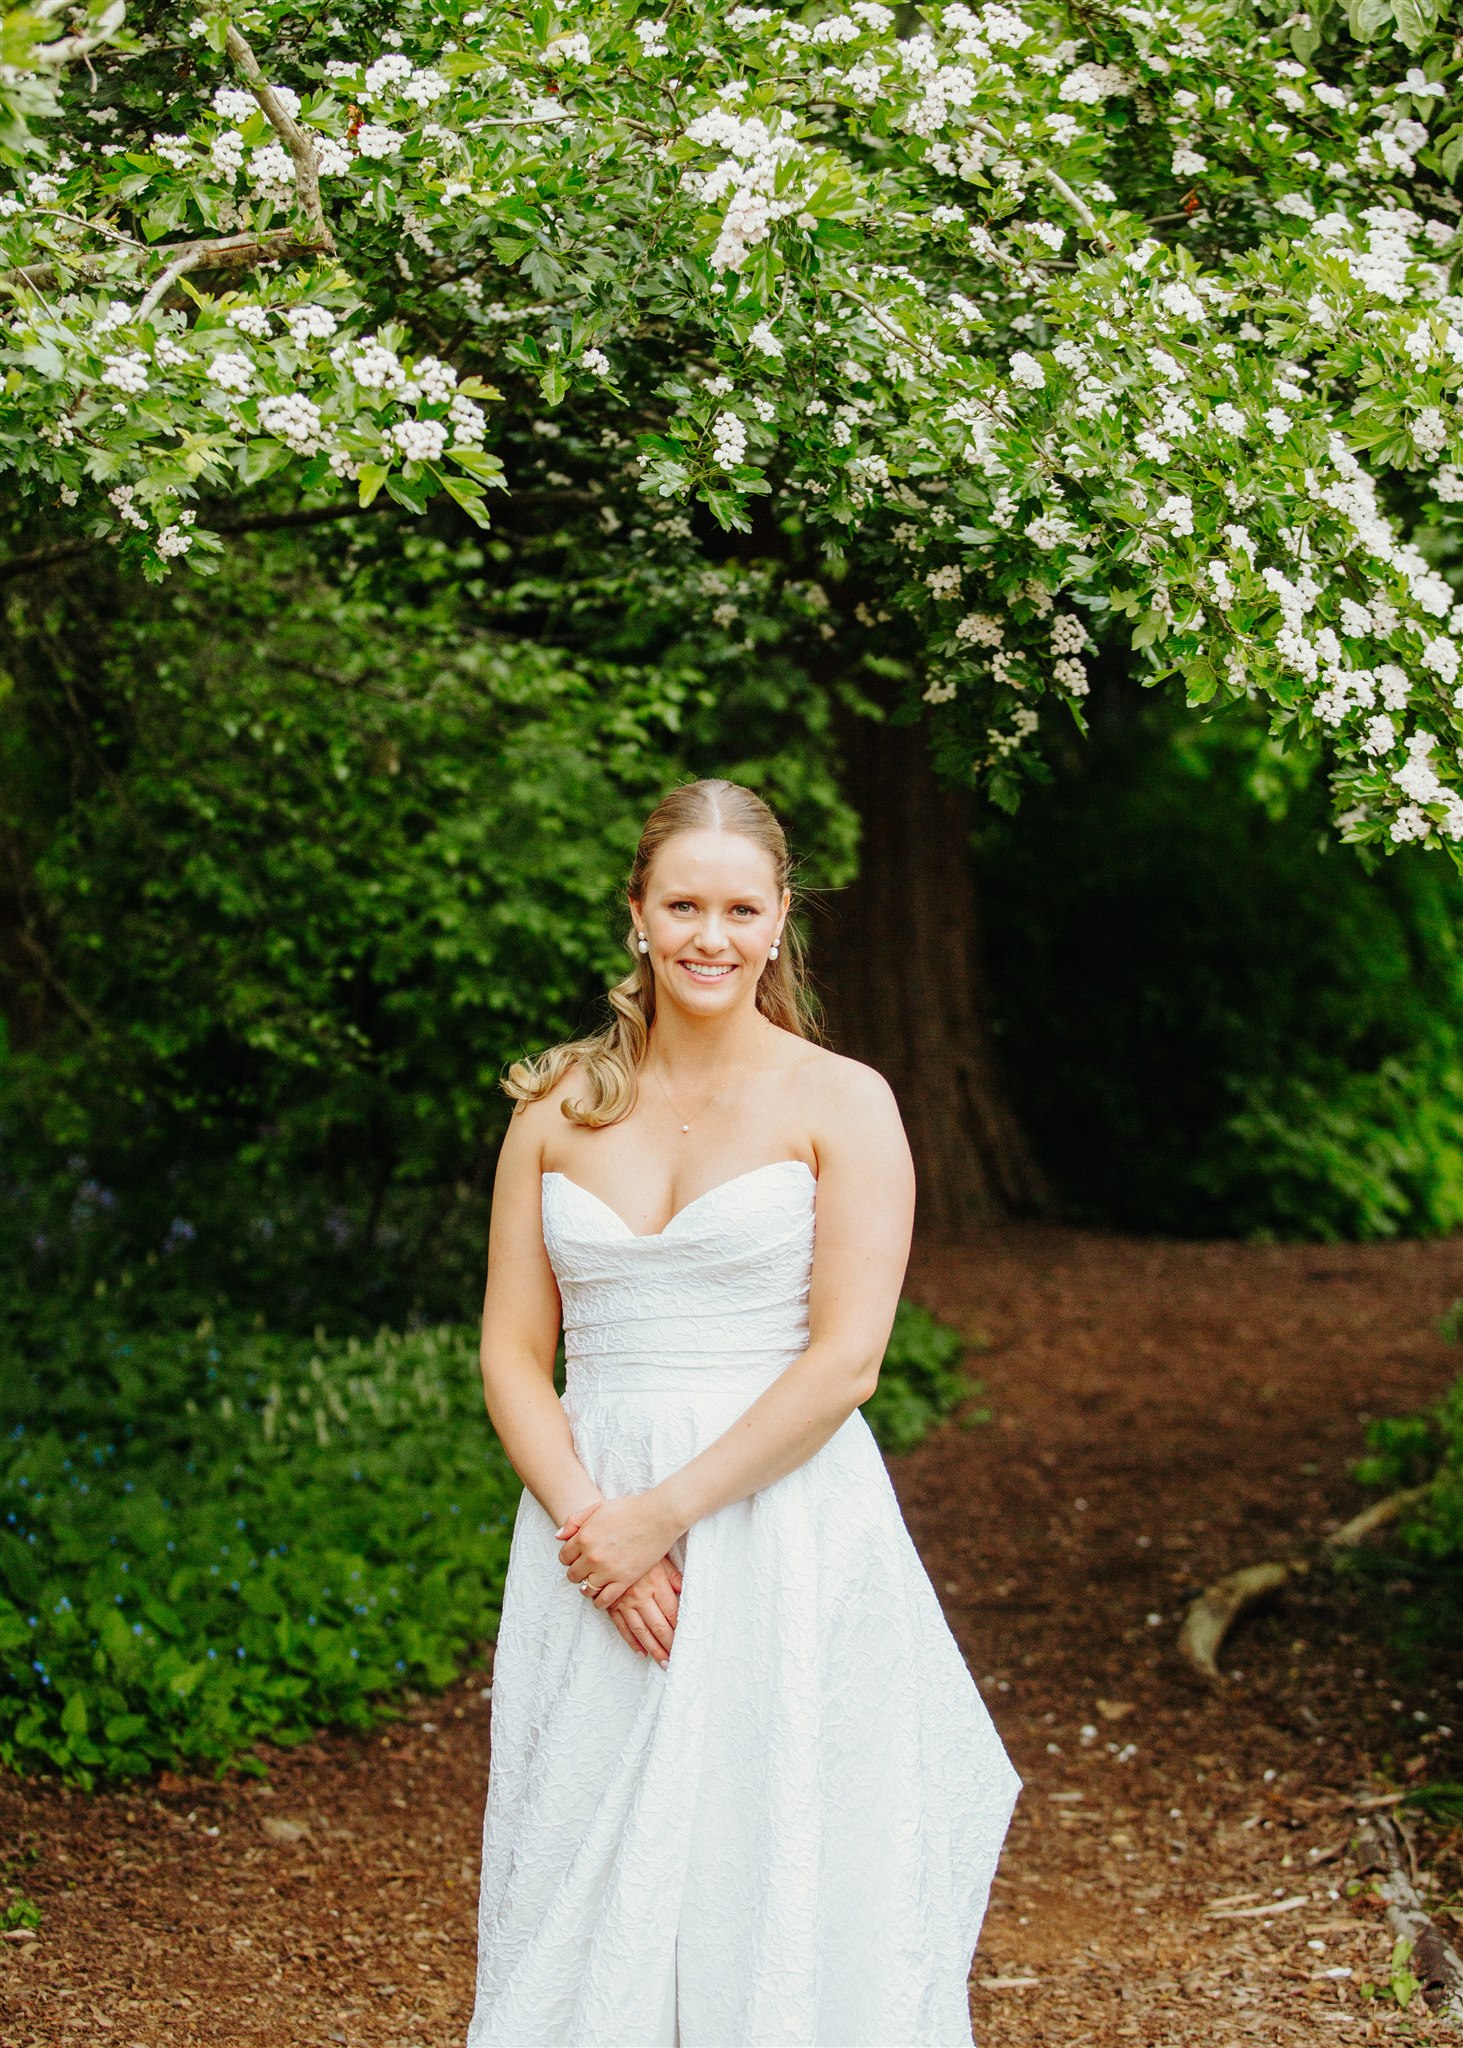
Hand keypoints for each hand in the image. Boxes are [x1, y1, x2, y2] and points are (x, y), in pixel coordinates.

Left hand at [556, 1491, 680, 1609]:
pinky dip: (599, 1601)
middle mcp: (592, 1556)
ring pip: (586, 1589)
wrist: (658, 1516)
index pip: (564, 1557)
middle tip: (586, 1569)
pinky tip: (602, 1596)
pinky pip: (604, 1600)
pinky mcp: (624, 1581)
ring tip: (594, 1582)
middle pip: (573, 1574)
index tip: (577, 1558)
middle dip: (577, 1572)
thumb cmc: (630, 1509)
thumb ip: (574, 1521)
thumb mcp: (598, 1507)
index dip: (569, 1558)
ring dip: (587, 1586)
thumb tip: (558, 1536)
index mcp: (584, 1537)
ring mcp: (607, 1570)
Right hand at [606, 1556, 682, 1665]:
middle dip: (668, 1644)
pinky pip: (622, 1628)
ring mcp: (624, 1602)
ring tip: (662, 1662)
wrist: (609, 1541)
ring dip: (653, 1648)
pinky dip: (632, 1642)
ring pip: (641, 1631)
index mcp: (656, 1583)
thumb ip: (673, 1577)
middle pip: (658, 1625)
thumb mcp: (660, 1558)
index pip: (672, 1612)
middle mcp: (641, 1595)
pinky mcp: (611, 1605)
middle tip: (676, 1659)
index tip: (686, 1640)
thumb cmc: (638, 1549)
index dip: (679, 1628)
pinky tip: (641, 1652)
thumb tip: (686, 1592)